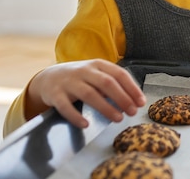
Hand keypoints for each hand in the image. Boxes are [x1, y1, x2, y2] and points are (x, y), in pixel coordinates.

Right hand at [26, 59, 145, 128]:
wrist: (48, 78)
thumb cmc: (80, 78)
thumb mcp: (96, 75)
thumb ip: (112, 84)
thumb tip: (133, 100)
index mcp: (98, 64)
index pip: (119, 74)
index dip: (132, 88)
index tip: (141, 102)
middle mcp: (84, 71)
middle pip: (107, 83)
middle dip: (122, 98)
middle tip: (132, 112)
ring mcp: (69, 82)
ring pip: (90, 94)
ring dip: (106, 107)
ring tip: (118, 119)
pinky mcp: (55, 94)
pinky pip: (66, 106)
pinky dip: (76, 116)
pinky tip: (86, 125)